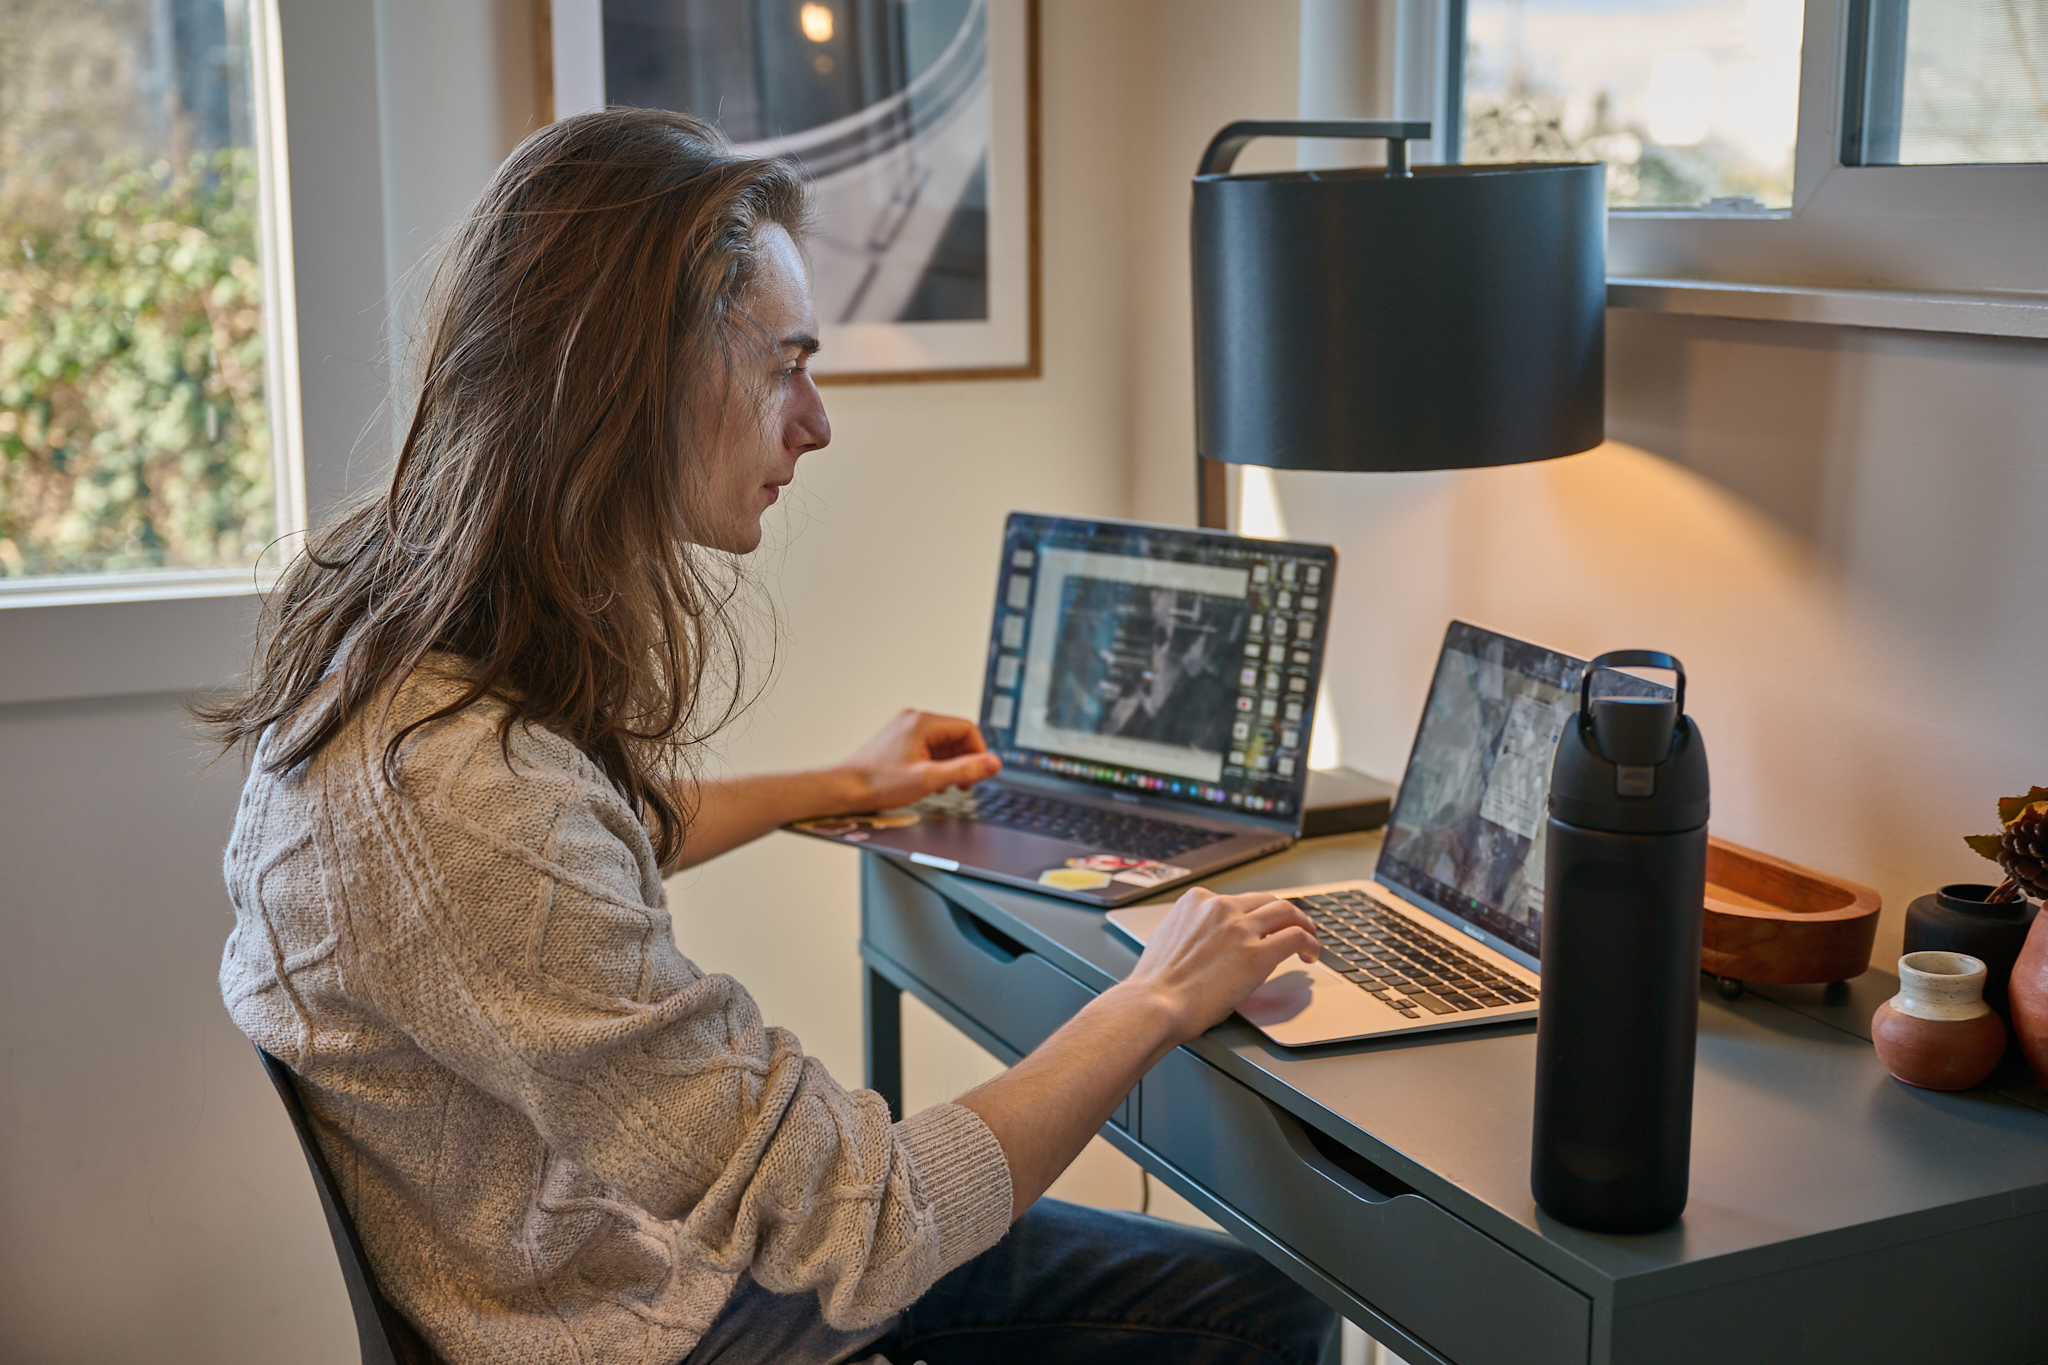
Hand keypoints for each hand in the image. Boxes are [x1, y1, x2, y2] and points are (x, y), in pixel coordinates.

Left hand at [827, 709, 1001, 813]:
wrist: (844, 789)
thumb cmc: (877, 783)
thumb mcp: (929, 779)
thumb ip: (965, 770)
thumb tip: (993, 763)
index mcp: (922, 722)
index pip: (967, 728)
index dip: (979, 752)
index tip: (979, 774)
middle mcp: (913, 720)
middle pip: (955, 735)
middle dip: (964, 760)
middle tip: (963, 784)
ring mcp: (904, 729)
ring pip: (942, 743)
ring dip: (949, 764)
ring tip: (944, 786)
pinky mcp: (898, 740)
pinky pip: (927, 747)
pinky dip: (934, 764)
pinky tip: (929, 782)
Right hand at [1123, 888, 1320, 1042]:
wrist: (1154, 1005)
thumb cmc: (1157, 985)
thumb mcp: (1170, 940)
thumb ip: (1193, 931)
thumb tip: (1210, 941)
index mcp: (1196, 902)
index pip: (1237, 900)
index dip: (1254, 915)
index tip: (1260, 927)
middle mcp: (1220, 908)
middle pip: (1266, 900)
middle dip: (1283, 914)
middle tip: (1293, 928)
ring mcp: (1240, 928)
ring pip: (1287, 911)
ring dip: (1303, 924)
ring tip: (1310, 939)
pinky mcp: (1257, 953)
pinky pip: (1296, 936)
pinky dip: (1309, 942)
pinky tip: (1311, 954)